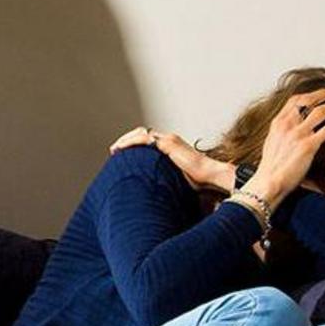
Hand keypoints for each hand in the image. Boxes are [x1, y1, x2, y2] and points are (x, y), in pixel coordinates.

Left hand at [109, 127, 232, 191]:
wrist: (210, 175)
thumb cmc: (198, 181)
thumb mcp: (176, 178)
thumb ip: (165, 177)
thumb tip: (154, 191)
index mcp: (171, 147)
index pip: (148, 141)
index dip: (134, 145)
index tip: (122, 154)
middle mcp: (169, 140)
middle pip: (142, 134)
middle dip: (126, 141)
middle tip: (115, 150)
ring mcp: (168, 140)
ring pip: (140, 134)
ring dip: (125, 140)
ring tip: (114, 149)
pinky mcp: (168, 143)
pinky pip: (143, 139)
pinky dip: (130, 142)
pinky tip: (120, 149)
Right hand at [244, 87, 324, 208]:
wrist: (268, 181)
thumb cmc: (270, 167)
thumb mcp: (272, 143)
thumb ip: (282, 132)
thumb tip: (291, 130)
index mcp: (278, 123)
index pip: (294, 100)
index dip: (309, 94)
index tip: (319, 94)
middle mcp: (288, 125)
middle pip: (308, 101)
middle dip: (323, 95)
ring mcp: (298, 134)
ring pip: (320, 111)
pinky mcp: (308, 145)